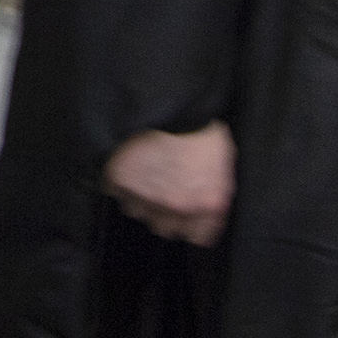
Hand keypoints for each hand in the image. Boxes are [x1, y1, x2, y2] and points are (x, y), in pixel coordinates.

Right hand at [105, 120, 234, 246]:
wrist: (170, 101)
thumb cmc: (200, 125)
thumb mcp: (222, 161)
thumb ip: (214, 192)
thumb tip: (204, 202)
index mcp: (207, 204)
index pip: (198, 236)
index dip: (191, 224)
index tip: (186, 214)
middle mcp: (176, 207)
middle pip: (164, 228)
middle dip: (163, 213)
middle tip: (162, 191)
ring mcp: (145, 196)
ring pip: (137, 210)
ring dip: (139, 197)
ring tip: (142, 174)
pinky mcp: (120, 180)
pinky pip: (114, 190)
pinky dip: (119, 180)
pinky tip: (126, 164)